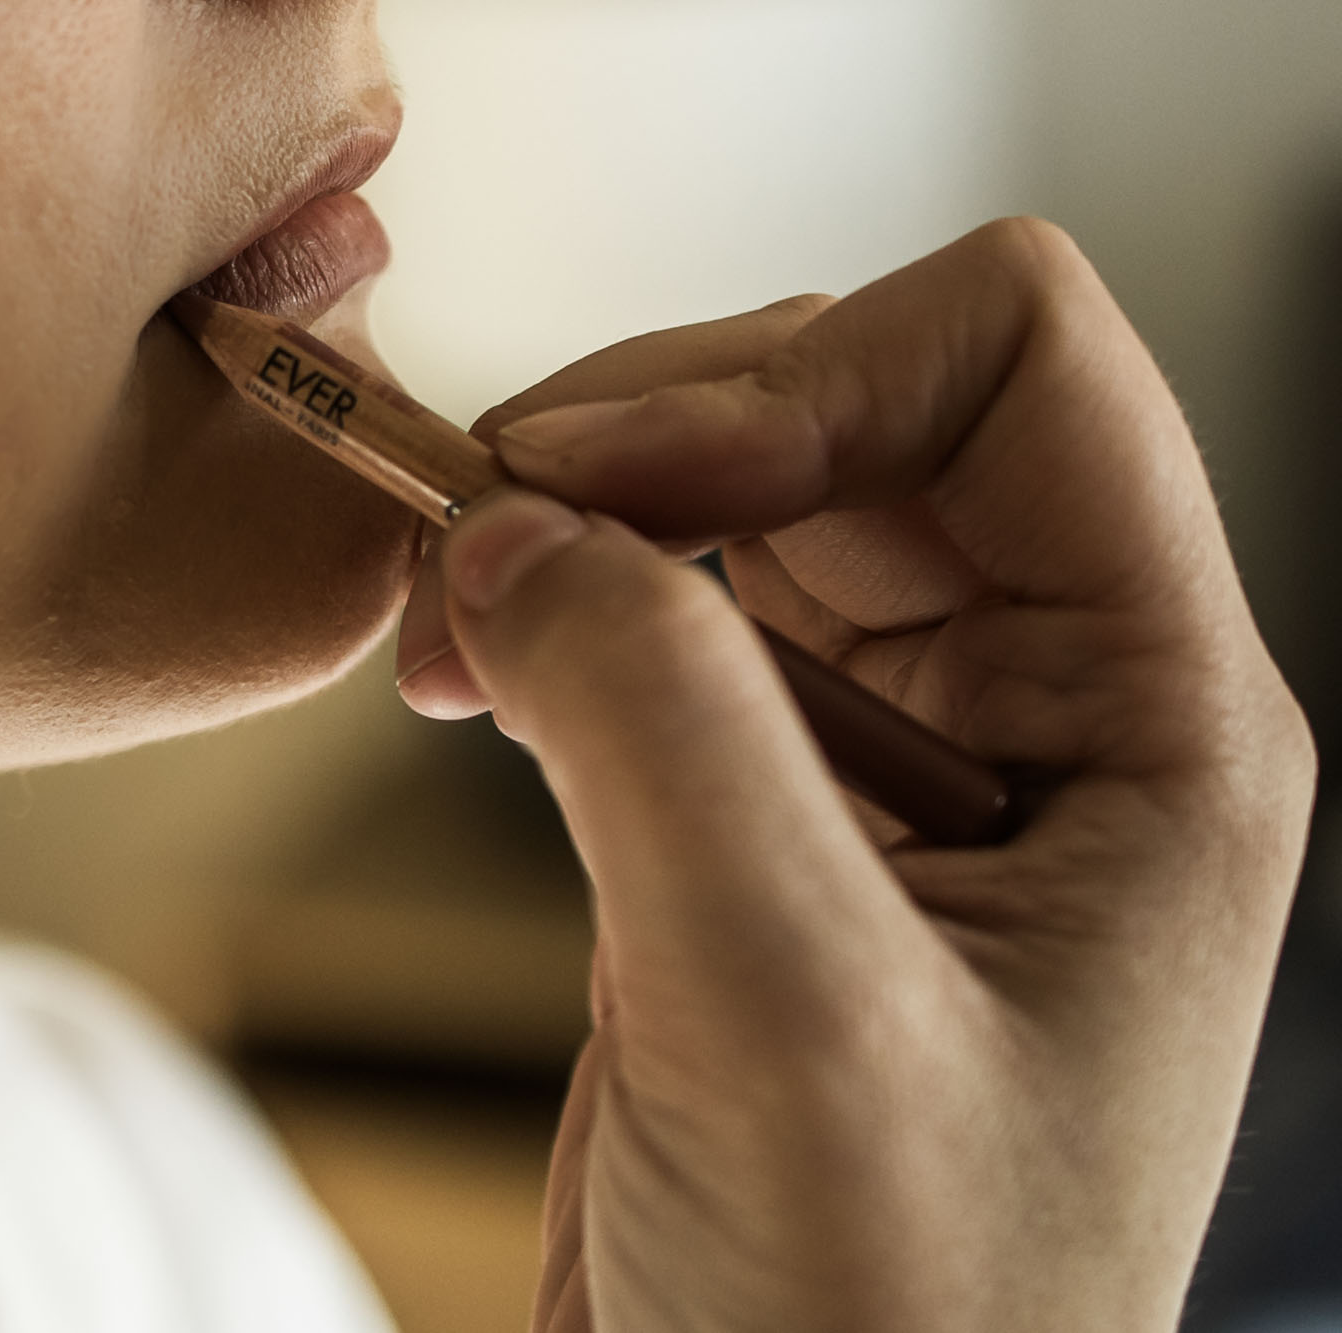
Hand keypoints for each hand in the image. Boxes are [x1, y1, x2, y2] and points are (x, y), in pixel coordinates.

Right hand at [393, 219, 1316, 1330]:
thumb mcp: (790, 1021)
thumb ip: (665, 732)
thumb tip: (522, 531)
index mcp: (1147, 725)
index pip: (1016, 371)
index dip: (801, 380)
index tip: (606, 482)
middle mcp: (1035, 714)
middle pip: (853, 407)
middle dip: (648, 437)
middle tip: (475, 532)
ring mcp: (892, 760)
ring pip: (735, 501)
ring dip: (575, 514)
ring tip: (452, 621)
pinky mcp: (763, 811)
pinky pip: (659, 622)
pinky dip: (546, 608)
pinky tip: (475, 676)